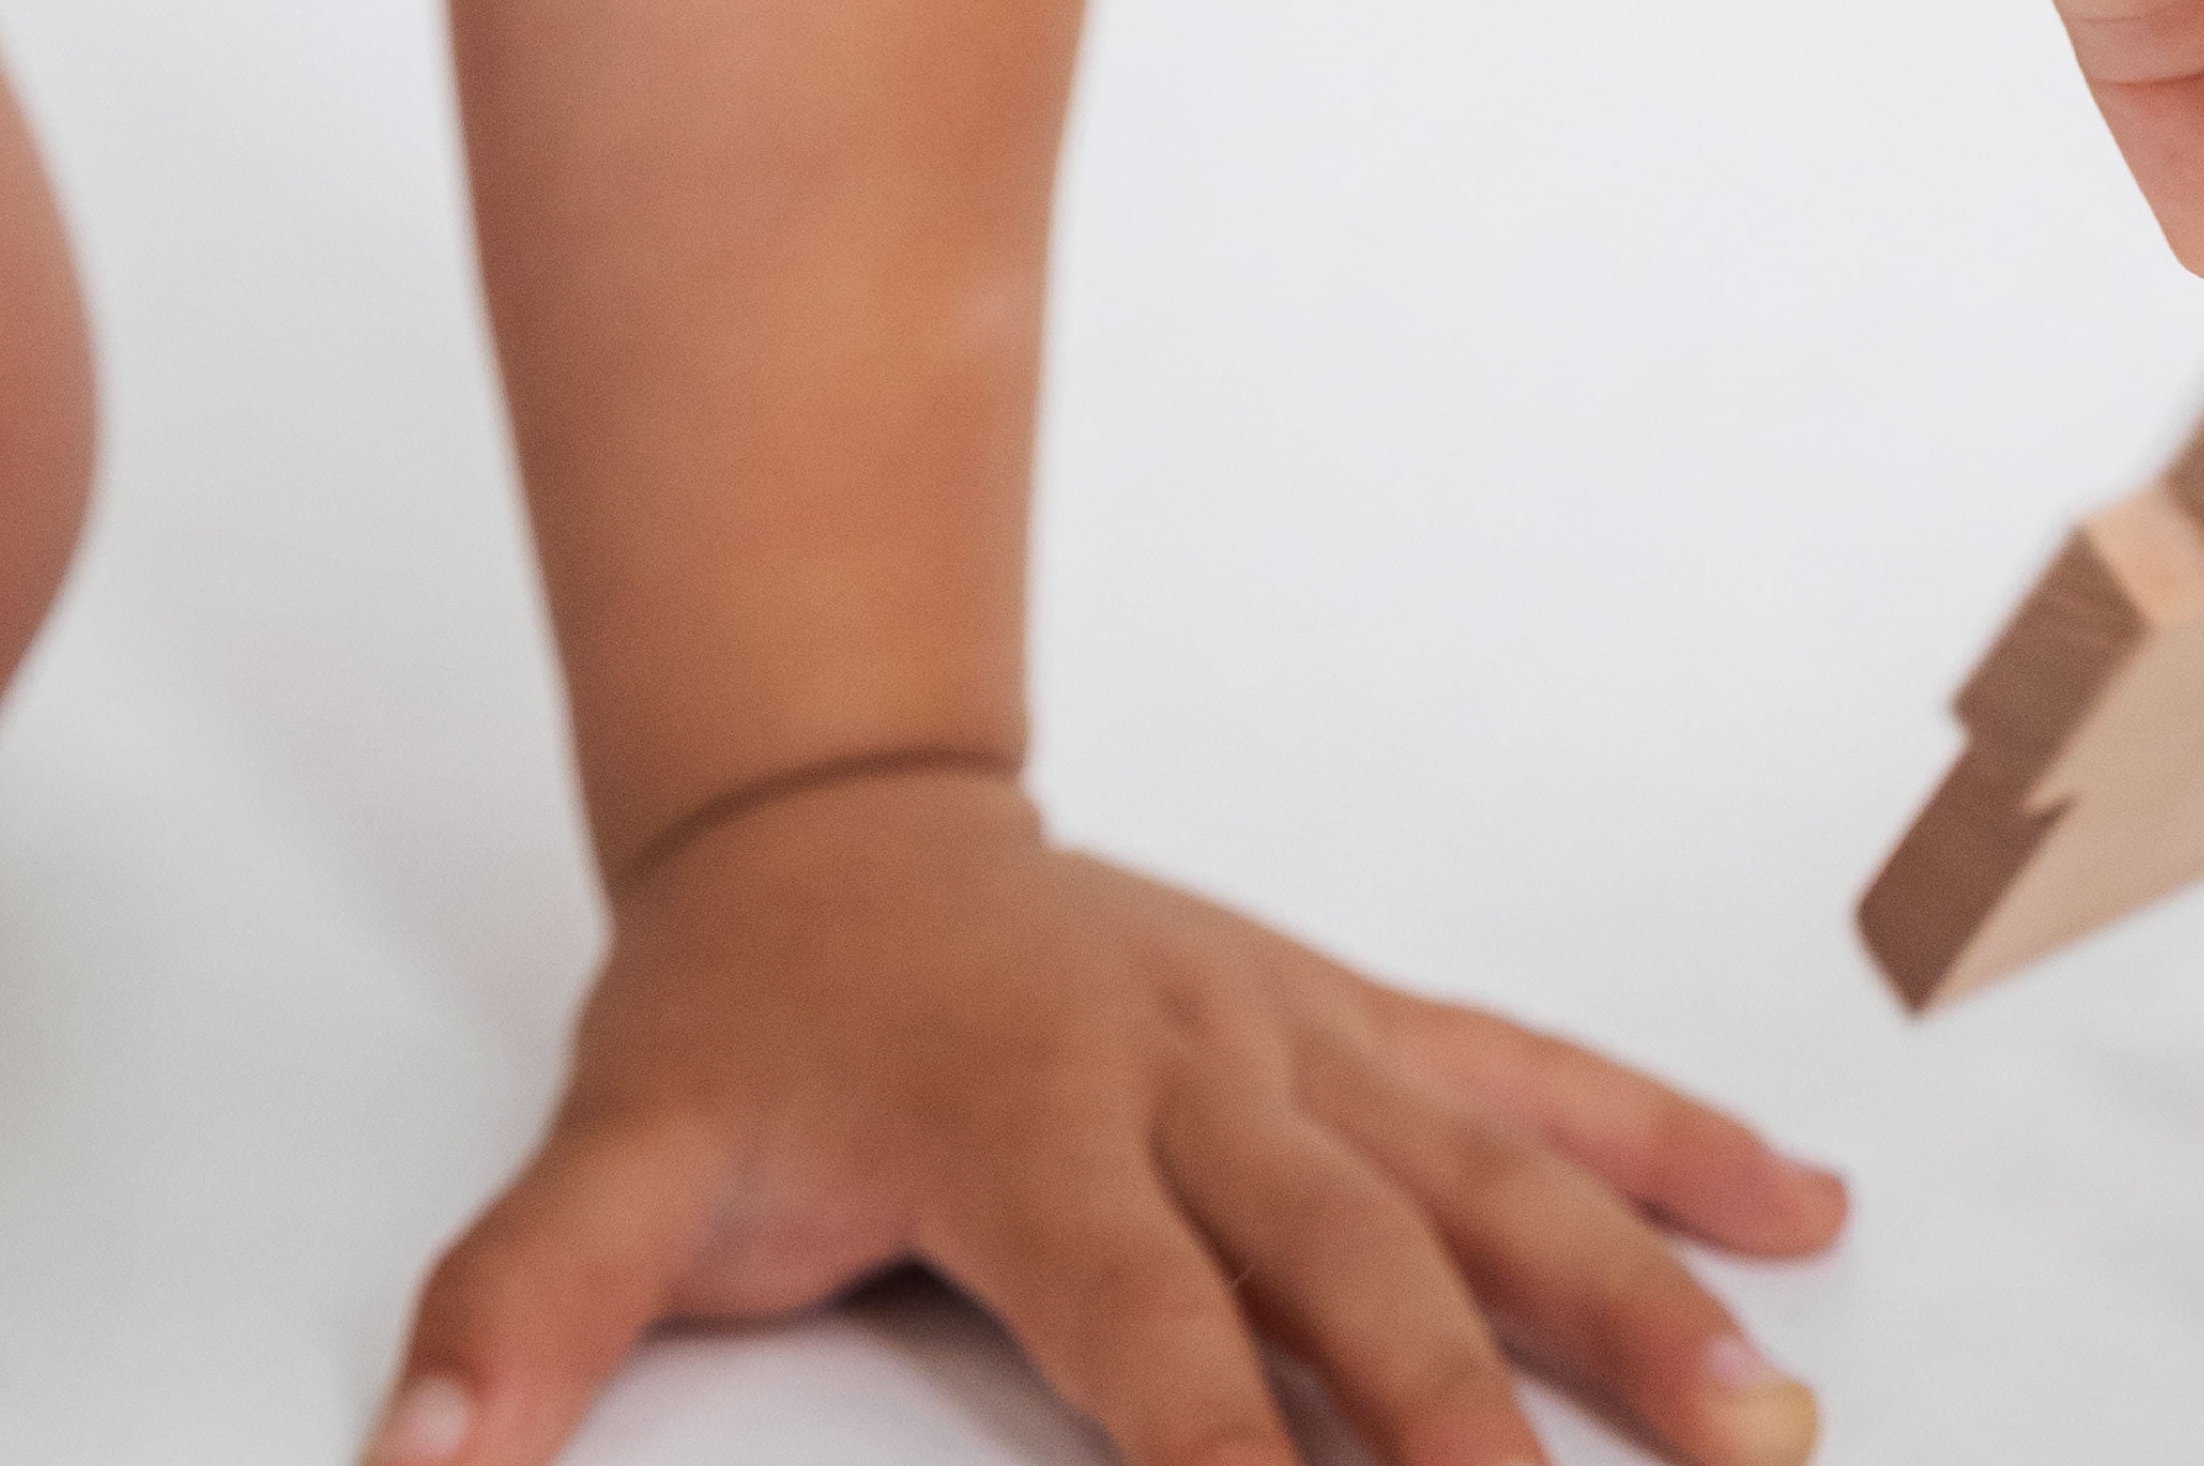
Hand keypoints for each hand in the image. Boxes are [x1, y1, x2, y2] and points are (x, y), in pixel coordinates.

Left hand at [378, 769, 1841, 1465]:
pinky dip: (1659, 1135)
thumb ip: (519, 1313)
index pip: (1149, 1347)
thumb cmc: (745, 1014)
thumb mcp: (618, 1153)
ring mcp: (1280, 1037)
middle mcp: (1183, 1079)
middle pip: (1357, 1279)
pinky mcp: (1334, 1014)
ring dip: (1628, 1302)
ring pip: (1478, 1173)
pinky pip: (1512, 1070)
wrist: (825, 804)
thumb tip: (407, 1462)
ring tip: (1764, 1431)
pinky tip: (1796, 1219)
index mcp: (1024, 1134)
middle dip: (1484, 1443)